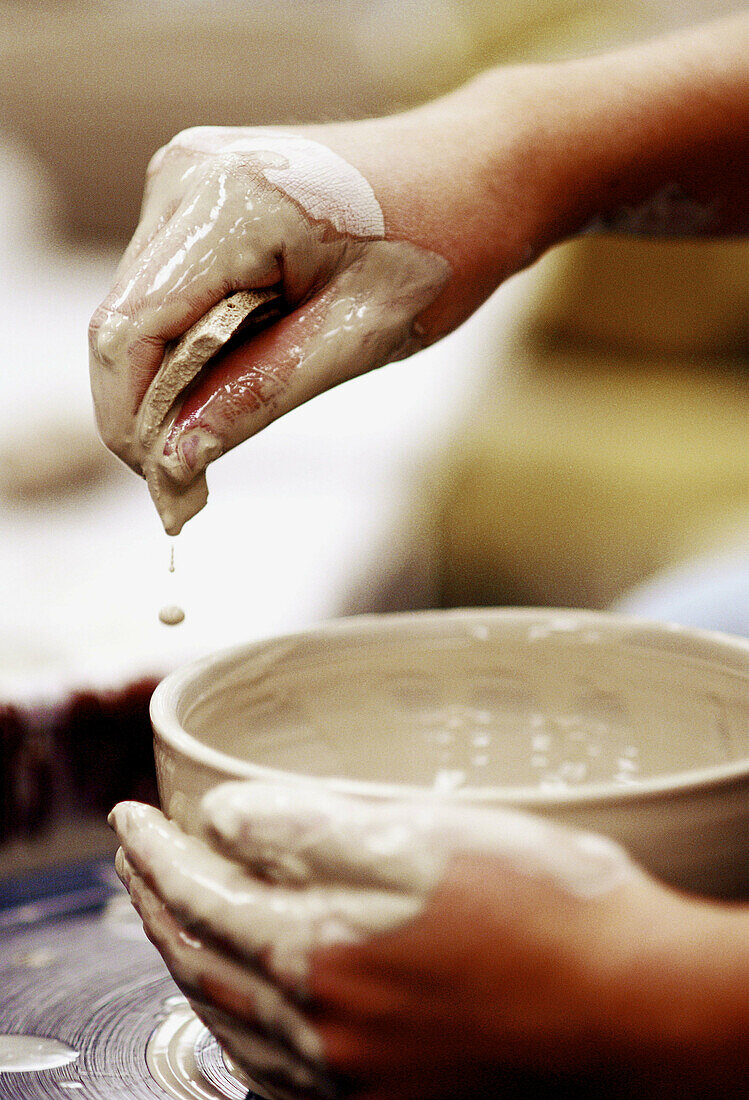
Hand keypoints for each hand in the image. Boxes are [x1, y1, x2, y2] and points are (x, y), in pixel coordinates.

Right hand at [87, 92, 547, 531]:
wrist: (479, 173)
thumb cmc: (440, 246)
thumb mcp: (357, 338)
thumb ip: (256, 396)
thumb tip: (173, 461)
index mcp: (227, 202)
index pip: (127, 329)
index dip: (129, 419)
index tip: (165, 492)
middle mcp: (187, 175)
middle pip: (120, 320)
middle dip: (144, 410)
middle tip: (188, 486)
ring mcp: (189, 177)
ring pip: (137, 308)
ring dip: (165, 381)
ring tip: (214, 435)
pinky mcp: (202, 195)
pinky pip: (168, 287)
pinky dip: (185, 346)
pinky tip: (227, 379)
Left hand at [109, 780, 730, 1098]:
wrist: (637, 1011)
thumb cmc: (548, 911)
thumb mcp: (425, 838)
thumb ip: (309, 830)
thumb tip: (221, 819)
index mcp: (324, 955)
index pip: (199, 897)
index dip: (154, 853)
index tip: (128, 819)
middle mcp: (324, 1032)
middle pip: (200, 963)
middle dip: (153, 904)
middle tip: (133, 861)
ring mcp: (353, 1080)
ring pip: (228, 1023)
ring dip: (183, 962)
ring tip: (165, 921)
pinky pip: (273, 1074)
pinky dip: (234, 1030)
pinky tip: (236, 1013)